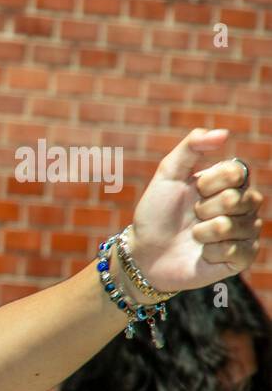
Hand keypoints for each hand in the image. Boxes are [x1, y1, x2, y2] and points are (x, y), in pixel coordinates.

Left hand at [127, 128, 262, 291]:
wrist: (145, 252)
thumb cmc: (156, 213)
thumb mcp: (167, 175)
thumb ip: (190, 147)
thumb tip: (223, 133)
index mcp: (229, 182)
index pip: (236, 172)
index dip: (209, 183)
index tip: (193, 190)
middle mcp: (243, 204)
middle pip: (237, 199)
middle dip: (204, 209)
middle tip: (192, 216)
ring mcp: (245, 231)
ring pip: (236, 226)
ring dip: (204, 232)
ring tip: (194, 235)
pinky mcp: (243, 257)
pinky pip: (237, 251)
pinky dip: (212, 252)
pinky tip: (203, 254)